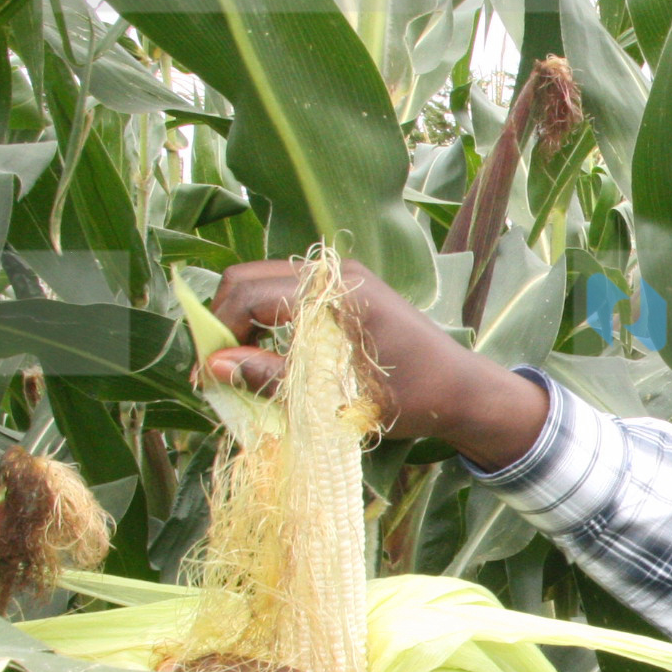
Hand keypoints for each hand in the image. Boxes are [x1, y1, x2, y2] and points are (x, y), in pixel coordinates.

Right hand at [205, 258, 548, 469]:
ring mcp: (340, 274)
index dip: (218, 334)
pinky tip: (269, 353)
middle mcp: (335, 272)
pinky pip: (286, 290)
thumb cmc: (412, 399)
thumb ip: (276, 379)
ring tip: (240, 365)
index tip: (206, 376)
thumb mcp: (339, 399)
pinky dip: (266, 316)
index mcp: (336, 293)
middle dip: (223, 321)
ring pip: (262, 281)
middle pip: (247, 278)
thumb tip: (213, 367)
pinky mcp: (344, 287)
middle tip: (217, 369)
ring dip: (243, 318)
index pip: (250, 295)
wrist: (464, 390)